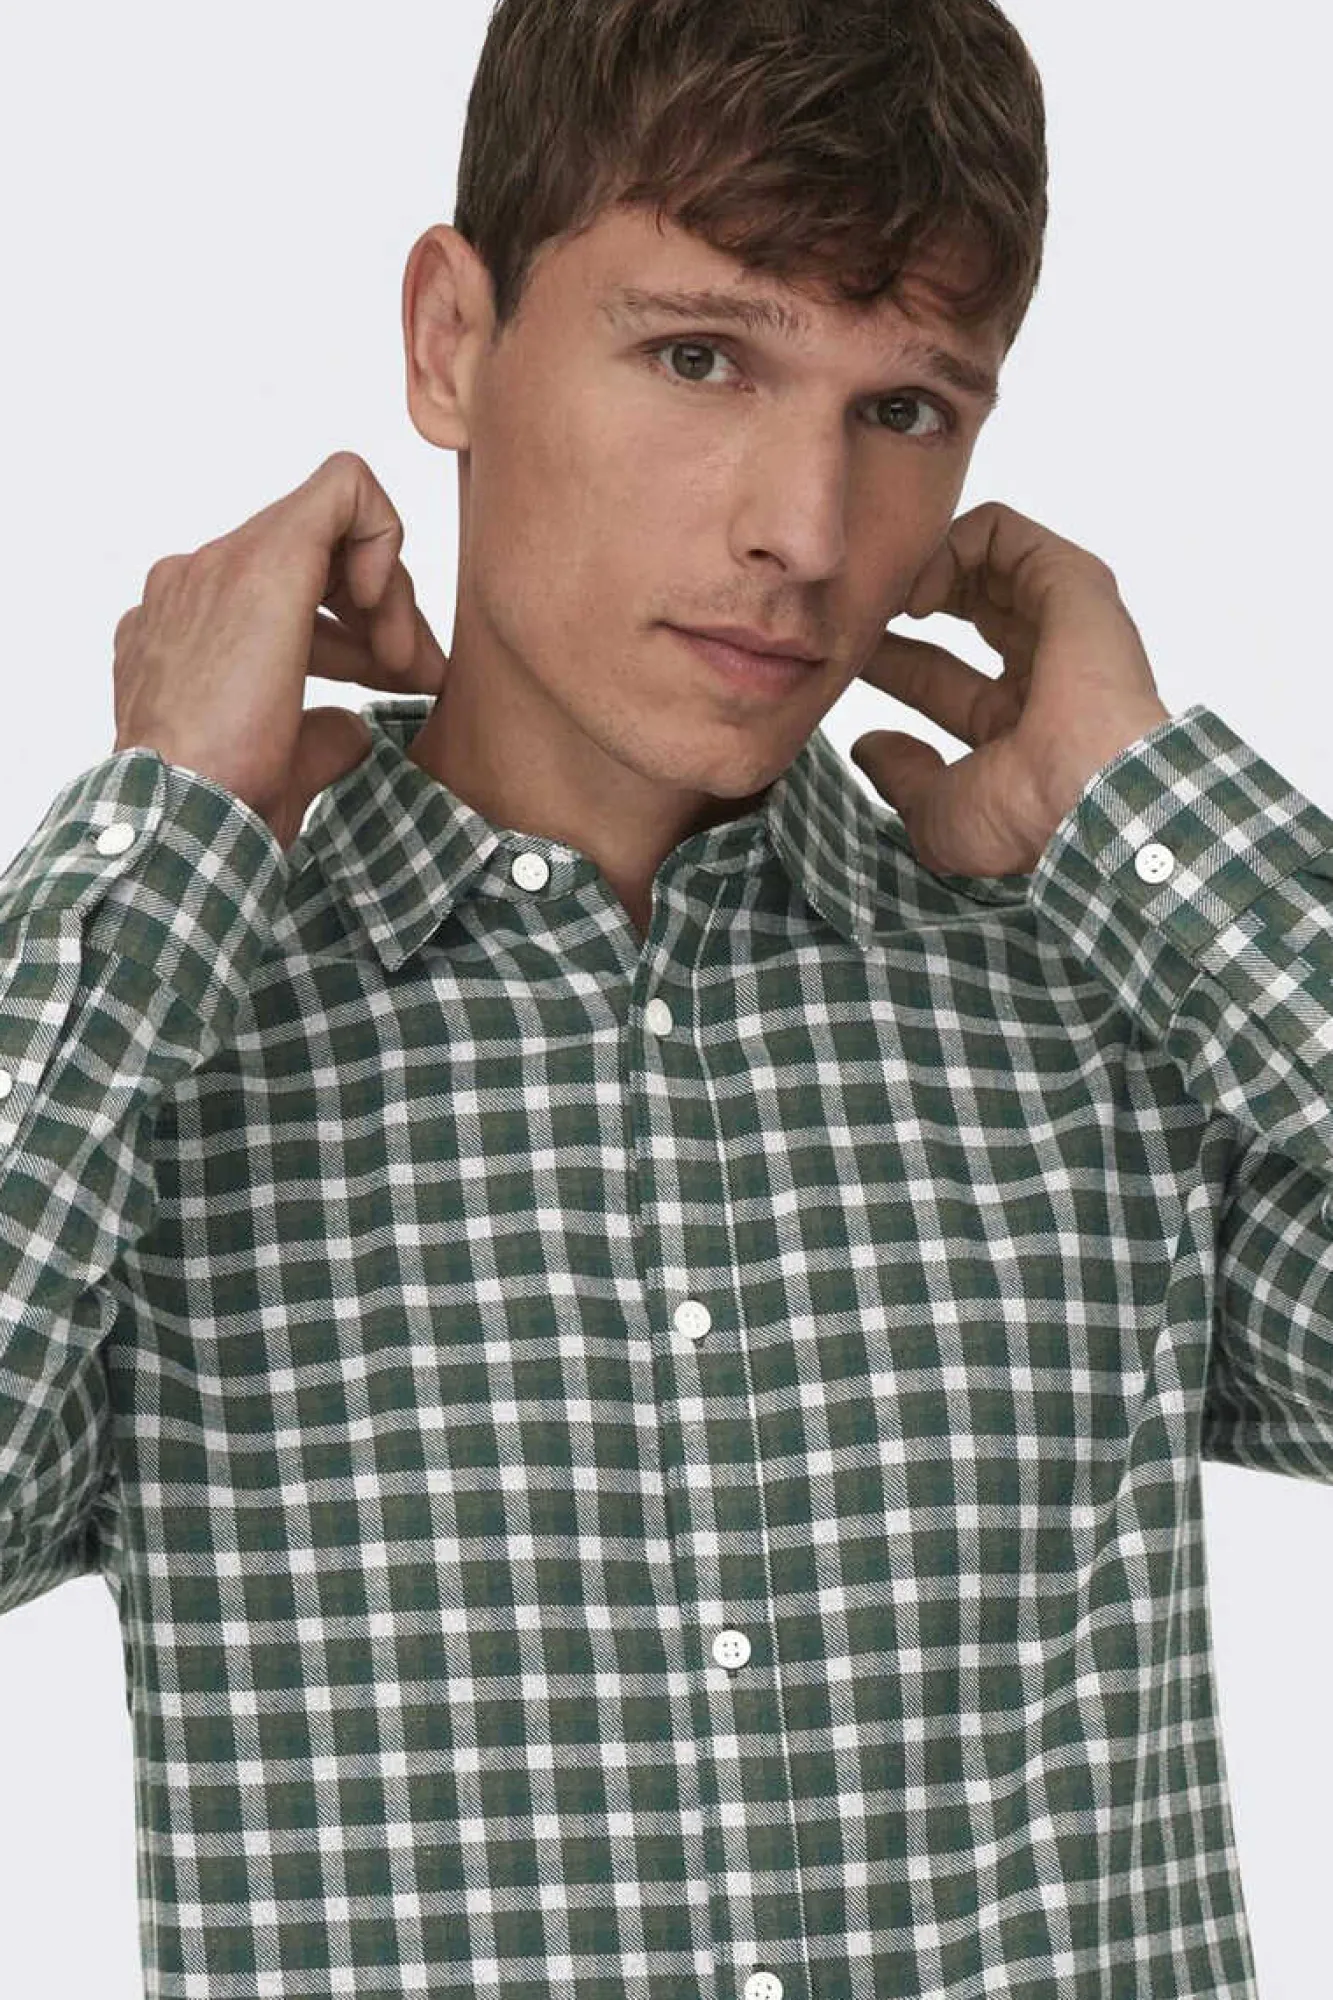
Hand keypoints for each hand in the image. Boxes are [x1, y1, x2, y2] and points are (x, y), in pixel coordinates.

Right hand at [113, 451, 450, 851]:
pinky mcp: (264, 558)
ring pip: (333, 529)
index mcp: (192, 624)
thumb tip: (351, 726)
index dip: (357, 628)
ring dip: (390, 595)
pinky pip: (345, 488)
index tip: (392, 677)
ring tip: (411, 668)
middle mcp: (197, 582)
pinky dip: (387, 537)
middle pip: (316, 559)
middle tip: (417, 674)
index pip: (290, 594)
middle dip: (386, 611)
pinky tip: (389, 612)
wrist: (189, 813)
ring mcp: (220, 565)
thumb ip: (317, 729)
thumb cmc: (225, 802)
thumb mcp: (283, 761)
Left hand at [851, 501, 1172, 877]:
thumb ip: (903, 778)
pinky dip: (948, 546)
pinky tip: (917, 593)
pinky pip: (1000, 530)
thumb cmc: (1029, 818)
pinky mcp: (1069, 579)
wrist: (1093, 795)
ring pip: (982, 563)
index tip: (844, 659)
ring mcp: (1061, 620)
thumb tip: (871, 748)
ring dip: (923, 570)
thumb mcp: (941, 814)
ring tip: (886, 601)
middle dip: (903, 606)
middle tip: (861, 618)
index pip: (939, 678)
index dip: (891, 664)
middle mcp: (1044, 667)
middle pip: (962, 613)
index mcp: (1019, 723)